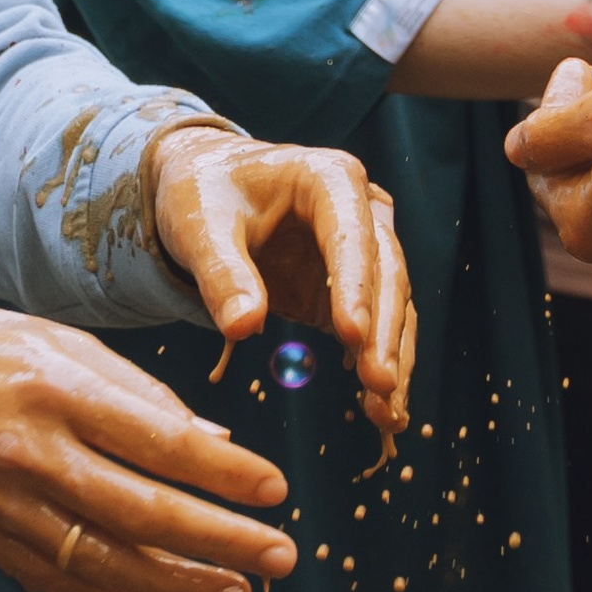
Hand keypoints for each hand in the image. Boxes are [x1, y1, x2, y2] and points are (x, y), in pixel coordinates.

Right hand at [0, 307, 295, 591]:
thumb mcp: (58, 343)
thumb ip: (137, 393)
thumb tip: (214, 443)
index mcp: (54, 389)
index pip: (158, 440)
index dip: (223, 472)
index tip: (276, 491)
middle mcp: (30, 453)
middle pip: (141, 510)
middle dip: (220, 541)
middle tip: (280, 557)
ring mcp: (6, 506)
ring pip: (106, 561)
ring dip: (180, 585)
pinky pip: (65, 584)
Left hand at [148, 124, 414, 435]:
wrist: (204, 190)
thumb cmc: (202, 194)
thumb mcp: (199, 225)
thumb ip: (222, 272)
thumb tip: (245, 328)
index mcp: (327, 178)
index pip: (351, 233)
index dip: (355, 284)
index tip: (352, 335)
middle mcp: (360, 209)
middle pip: (385, 272)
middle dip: (384, 332)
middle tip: (381, 385)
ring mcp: (361, 251)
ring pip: (392, 304)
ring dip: (392, 358)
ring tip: (388, 413)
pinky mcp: (351, 288)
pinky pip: (375, 328)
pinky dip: (377, 364)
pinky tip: (381, 410)